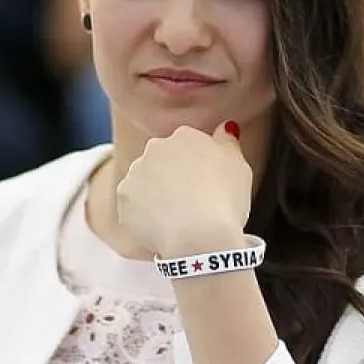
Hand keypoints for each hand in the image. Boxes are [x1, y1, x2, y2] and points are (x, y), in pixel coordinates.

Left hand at [116, 123, 251, 257]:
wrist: (199, 235)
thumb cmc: (225, 201)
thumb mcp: (240, 167)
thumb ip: (228, 144)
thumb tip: (225, 128)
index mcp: (185, 137)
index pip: (187, 146)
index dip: (195, 168)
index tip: (204, 187)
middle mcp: (156, 147)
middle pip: (162, 161)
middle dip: (171, 178)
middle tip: (189, 204)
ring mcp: (136, 172)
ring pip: (144, 183)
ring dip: (155, 197)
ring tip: (176, 220)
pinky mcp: (123, 198)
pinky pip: (133, 207)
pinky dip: (144, 217)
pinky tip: (162, 230)